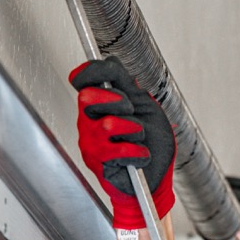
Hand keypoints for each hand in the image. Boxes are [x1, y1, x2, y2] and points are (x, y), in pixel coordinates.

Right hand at [70, 57, 175, 229]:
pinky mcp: (98, 165)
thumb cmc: (150, 143)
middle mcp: (89, 123)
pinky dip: (139, 153)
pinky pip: (120, 151)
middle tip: (131, 110)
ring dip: (134, 130)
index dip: (90, 70)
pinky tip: (141, 156)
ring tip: (140, 138)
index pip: (83, 80)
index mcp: (99, 105)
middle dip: (117, 99)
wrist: (156, 177)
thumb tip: (109, 61)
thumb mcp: (144, 106)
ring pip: (107, 124)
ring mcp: (91, 144)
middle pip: (87, 97)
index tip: (107, 71)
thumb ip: (126, 84)